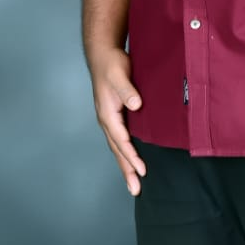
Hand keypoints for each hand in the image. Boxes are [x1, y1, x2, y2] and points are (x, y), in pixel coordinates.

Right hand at [89, 47, 146, 194]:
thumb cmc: (111, 64)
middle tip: (135, 189)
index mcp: (107, 114)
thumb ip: (127, 90)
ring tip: (133, 183)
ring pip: (117, 148)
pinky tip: (132, 161)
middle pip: (117, 151)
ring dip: (125, 166)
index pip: (121, 140)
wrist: (103, 55)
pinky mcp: (114, 117)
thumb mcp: (119, 75)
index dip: (131, 156)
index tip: (142, 170)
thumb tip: (135, 105)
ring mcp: (109, 120)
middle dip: (126, 171)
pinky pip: (120, 140)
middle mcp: (106, 121)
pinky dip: (125, 154)